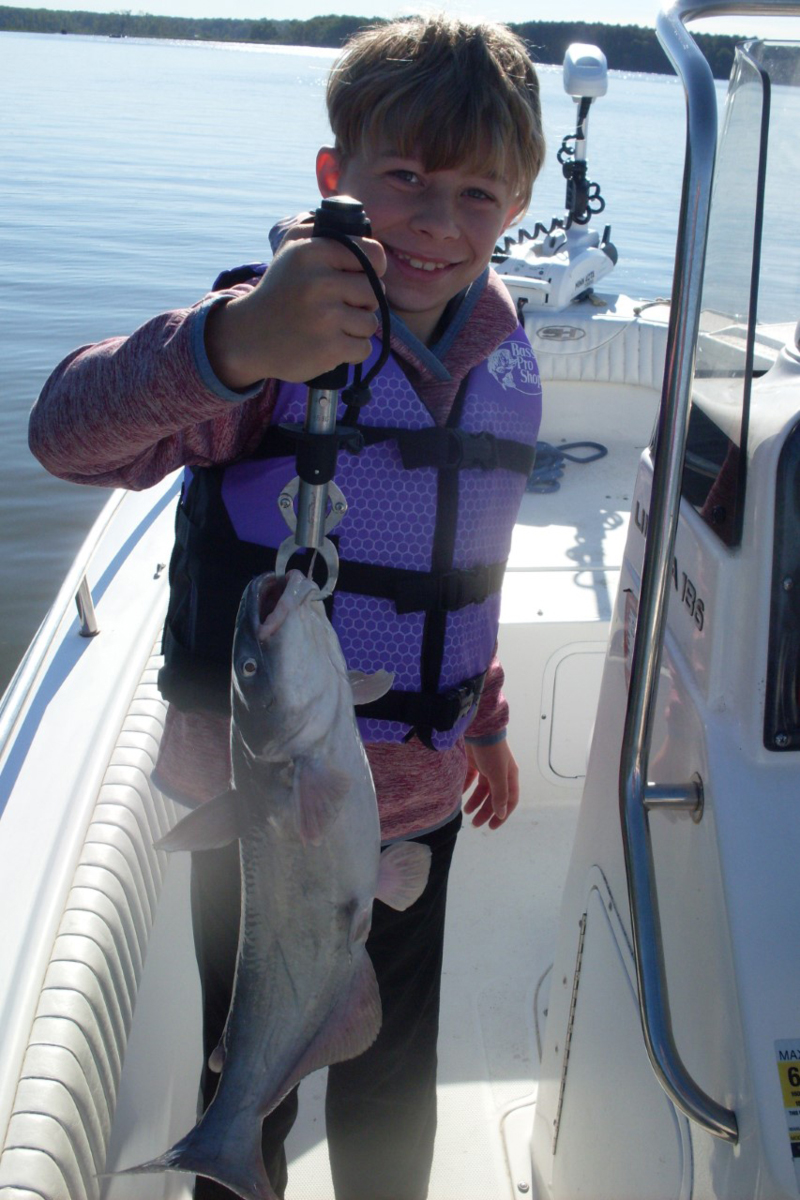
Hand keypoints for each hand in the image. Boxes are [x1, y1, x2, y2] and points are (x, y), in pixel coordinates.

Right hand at [205, 227, 385, 390]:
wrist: (250, 336)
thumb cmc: (281, 290)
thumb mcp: (292, 248)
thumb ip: (322, 229)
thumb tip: (358, 222)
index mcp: (313, 252)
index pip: (374, 254)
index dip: (375, 267)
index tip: (363, 276)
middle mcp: (319, 282)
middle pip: (375, 291)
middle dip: (363, 301)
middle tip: (339, 305)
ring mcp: (324, 317)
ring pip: (370, 323)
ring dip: (356, 327)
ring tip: (331, 325)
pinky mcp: (328, 348)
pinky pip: (363, 349)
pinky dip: (351, 351)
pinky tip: (331, 344)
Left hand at [462, 739, 519, 829]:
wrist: (479, 728)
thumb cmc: (492, 752)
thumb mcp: (498, 775)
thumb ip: (499, 795)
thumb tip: (501, 814)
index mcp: (510, 777)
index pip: (509, 801)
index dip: (502, 815)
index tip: (491, 827)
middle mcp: (500, 774)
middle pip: (494, 797)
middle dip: (485, 811)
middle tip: (474, 824)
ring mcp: (487, 768)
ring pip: (482, 790)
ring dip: (475, 801)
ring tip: (466, 812)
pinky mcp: (474, 762)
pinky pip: (471, 779)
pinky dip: (466, 788)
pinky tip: (460, 795)